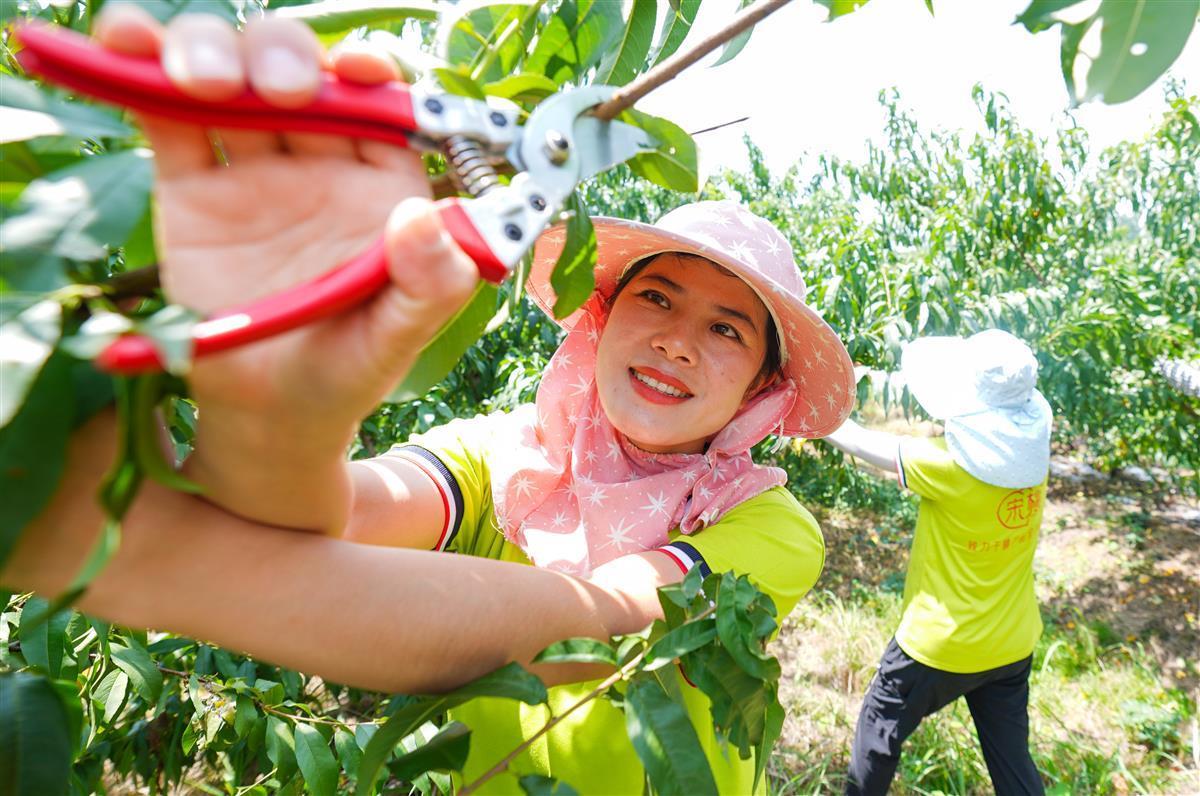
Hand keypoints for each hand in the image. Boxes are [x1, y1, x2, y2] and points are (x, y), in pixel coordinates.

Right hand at [95, 4, 478, 430]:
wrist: (266, 416)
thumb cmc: (344, 374)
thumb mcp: (396, 338)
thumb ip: (428, 284)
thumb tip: (427, 217)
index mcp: (381, 187)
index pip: (381, 105)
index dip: (370, 74)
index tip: (358, 70)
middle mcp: (320, 163)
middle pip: (300, 73)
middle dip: (285, 56)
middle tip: (277, 89)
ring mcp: (252, 169)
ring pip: (231, 78)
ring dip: (210, 51)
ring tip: (197, 76)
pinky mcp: (190, 186)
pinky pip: (165, 116)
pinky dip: (141, 74)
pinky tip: (123, 46)